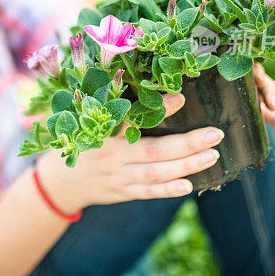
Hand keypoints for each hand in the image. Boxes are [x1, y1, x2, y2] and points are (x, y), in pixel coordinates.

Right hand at [38, 93, 223, 210]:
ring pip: (157, 173)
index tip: (180, 96)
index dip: (156, 109)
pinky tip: (189, 185)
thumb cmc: (80, 140)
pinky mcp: (123, 192)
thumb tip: (143, 83)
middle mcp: (112, 155)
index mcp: (103, 131)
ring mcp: (118, 176)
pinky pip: (148, 192)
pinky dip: (168, 190)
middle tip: (214, 134)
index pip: (132, 118)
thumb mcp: (87, 119)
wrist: (60, 182)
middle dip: (187, 143)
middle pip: (154, 150)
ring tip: (212, 155)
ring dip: (187, 165)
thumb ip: (113, 107)